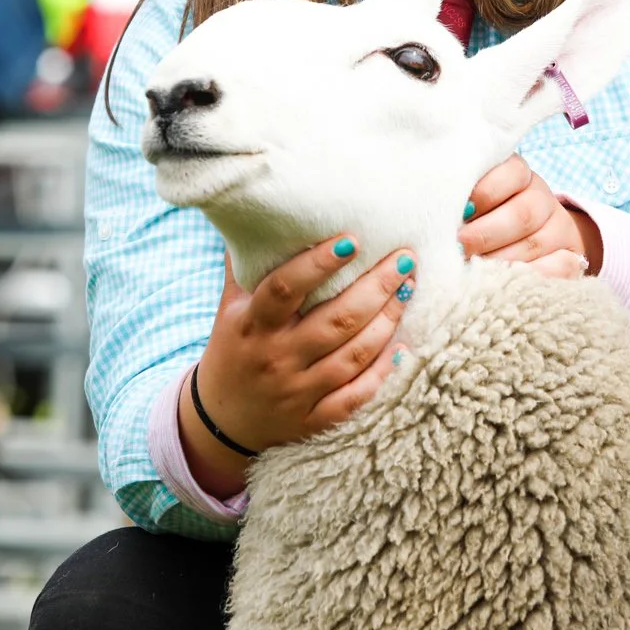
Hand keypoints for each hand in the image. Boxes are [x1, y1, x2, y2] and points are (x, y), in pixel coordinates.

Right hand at [181, 237, 414, 495]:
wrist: (221, 419)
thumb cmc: (234, 347)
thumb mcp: (231, 305)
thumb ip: (247, 262)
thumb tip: (261, 209)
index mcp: (252, 323)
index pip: (284, 288)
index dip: (318, 264)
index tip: (352, 240)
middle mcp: (276, 357)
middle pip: (335, 320)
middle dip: (377, 287)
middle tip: (404, 259)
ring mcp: (297, 391)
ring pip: (353, 356)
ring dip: (387, 321)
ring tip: (408, 289)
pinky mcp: (314, 420)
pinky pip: (356, 396)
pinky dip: (383, 372)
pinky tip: (403, 346)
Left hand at [458, 154, 599, 278]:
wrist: (532, 237)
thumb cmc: (483, 217)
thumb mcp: (470, 200)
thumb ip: (455, 201)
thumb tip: (430, 217)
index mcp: (517, 174)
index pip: (510, 173)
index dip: (484, 194)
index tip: (459, 213)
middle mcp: (541, 197)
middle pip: (522, 214)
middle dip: (485, 235)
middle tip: (458, 248)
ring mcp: (559, 228)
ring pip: (535, 244)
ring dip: (500, 262)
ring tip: (470, 273)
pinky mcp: (571, 257)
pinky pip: (559, 268)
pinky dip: (531, 278)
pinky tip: (504, 285)